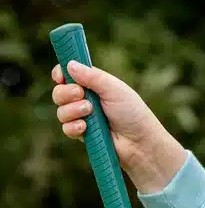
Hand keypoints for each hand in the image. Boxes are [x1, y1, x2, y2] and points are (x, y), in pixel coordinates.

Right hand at [50, 61, 184, 192]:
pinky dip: (73, 126)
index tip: (60, 76)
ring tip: (90, 111)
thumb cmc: (133, 114)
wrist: (141, 143)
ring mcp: (84, 118)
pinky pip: (66, 128)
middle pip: (59, 92)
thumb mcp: (114, 89)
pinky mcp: (84, 135)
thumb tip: (69, 64)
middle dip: (66, 92)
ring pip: (60, 111)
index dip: (61, 74)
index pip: (68, 75)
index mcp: (94, 85)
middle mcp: (86, 100)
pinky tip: (85, 127)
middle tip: (81, 94)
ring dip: (72, 109)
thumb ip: (92, 77)